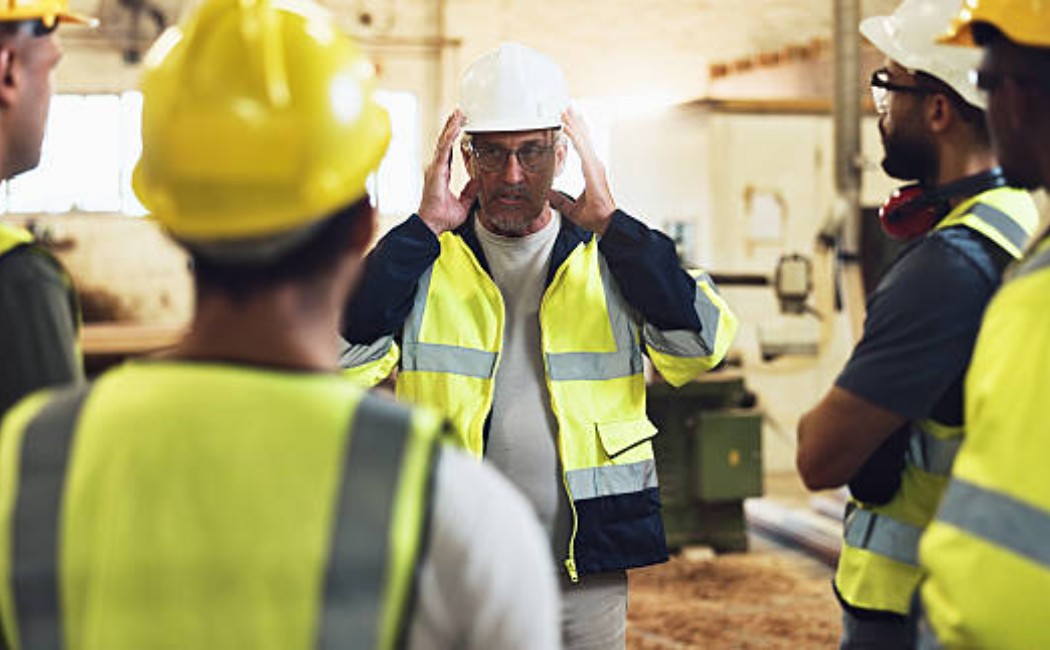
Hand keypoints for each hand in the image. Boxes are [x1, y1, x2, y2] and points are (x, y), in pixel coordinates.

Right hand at [418, 110, 478, 235]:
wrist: (432, 225)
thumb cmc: (442, 217)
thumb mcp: (463, 204)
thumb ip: (470, 191)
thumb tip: (478, 180)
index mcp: (442, 174)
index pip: (448, 151)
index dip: (453, 137)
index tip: (460, 125)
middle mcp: (437, 168)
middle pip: (444, 142)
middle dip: (452, 126)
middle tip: (460, 112)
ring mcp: (435, 168)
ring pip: (444, 142)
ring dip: (451, 126)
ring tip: (458, 113)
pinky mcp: (437, 170)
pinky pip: (444, 150)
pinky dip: (450, 137)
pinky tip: (456, 126)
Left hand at [547, 106, 616, 235]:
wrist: (605, 221)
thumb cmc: (594, 215)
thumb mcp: (571, 208)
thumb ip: (560, 200)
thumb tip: (548, 194)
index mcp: (591, 170)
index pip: (581, 146)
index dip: (575, 132)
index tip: (568, 120)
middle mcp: (594, 164)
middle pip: (583, 137)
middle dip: (574, 121)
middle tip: (566, 106)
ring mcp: (595, 164)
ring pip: (582, 138)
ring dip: (573, 123)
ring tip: (565, 109)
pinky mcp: (592, 168)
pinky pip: (581, 147)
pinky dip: (574, 135)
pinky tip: (567, 125)